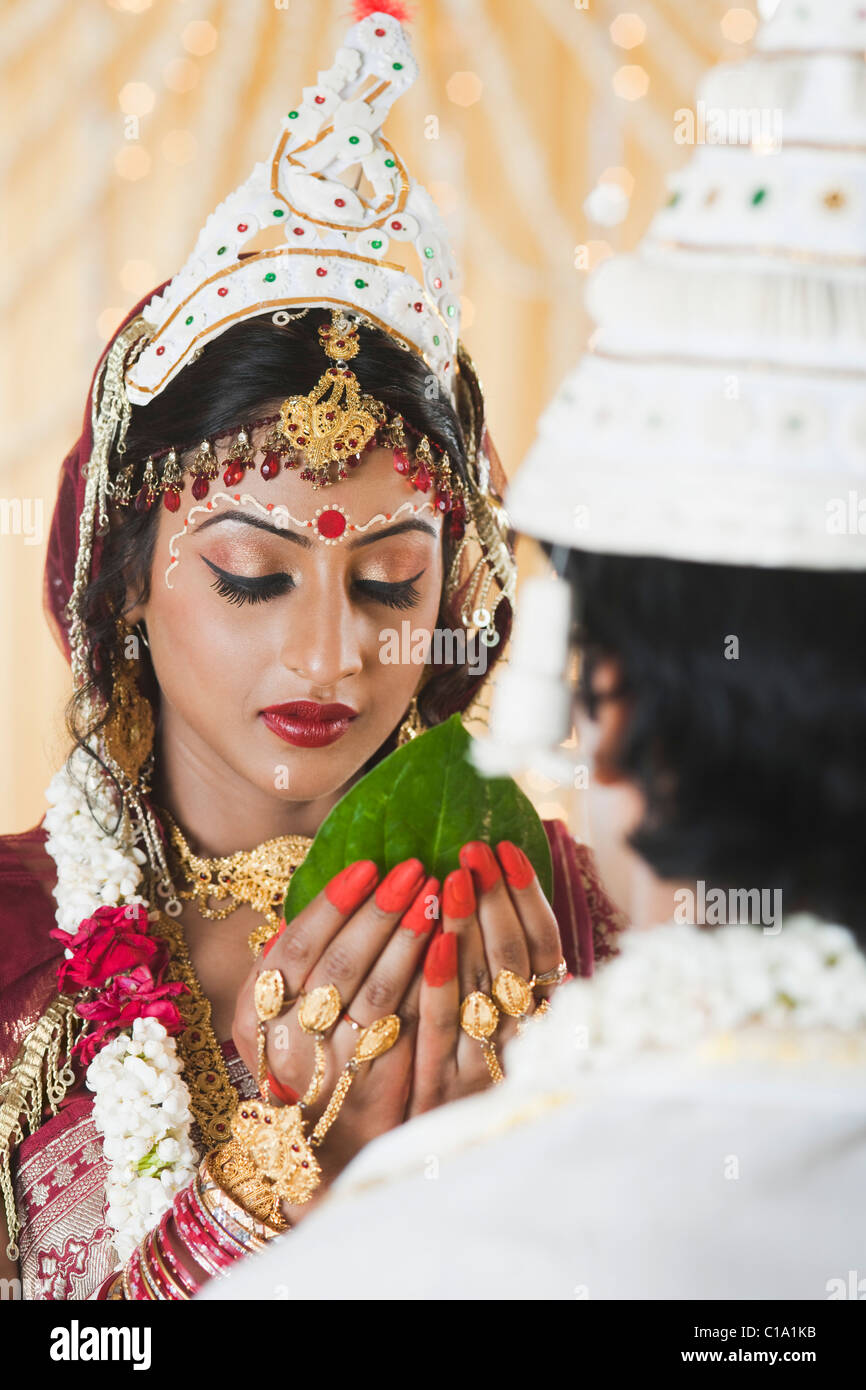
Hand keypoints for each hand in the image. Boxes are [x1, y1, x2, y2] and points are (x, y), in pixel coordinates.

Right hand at [232, 857, 439, 1186]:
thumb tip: (332, 894)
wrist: (318, 1148)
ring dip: (411, 938)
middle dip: (380, 911)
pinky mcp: (378, 1088)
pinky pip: (407, 1026)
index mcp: (256, 1013)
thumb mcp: (271, 1013)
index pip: (295, 945)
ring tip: (439, 895)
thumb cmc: (300, 1059)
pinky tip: (451, 948)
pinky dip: (429, 983)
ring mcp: (333, 1068)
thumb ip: (291, 961)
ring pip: (377, 992)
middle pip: (339, 963)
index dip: (333, 903)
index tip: (368, 866)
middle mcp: (288, 1042)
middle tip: (415, 869)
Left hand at [409, 840, 562, 1115]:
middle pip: (515, 959)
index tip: (507, 850)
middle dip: (496, 898)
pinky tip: (433, 941)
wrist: (432, 1168)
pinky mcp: (442, 1092)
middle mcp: (522, 1042)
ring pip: (485, 986)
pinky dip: (443, 983)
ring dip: (470, 926)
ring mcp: (484, 1067)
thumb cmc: (463, 1080)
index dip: (528, 897)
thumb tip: (493, 890)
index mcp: (542, 1022)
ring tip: (454, 874)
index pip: (545, 948)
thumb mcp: (495, 1029)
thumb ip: (499, 972)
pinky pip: (445, 1029)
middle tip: (474, 849)